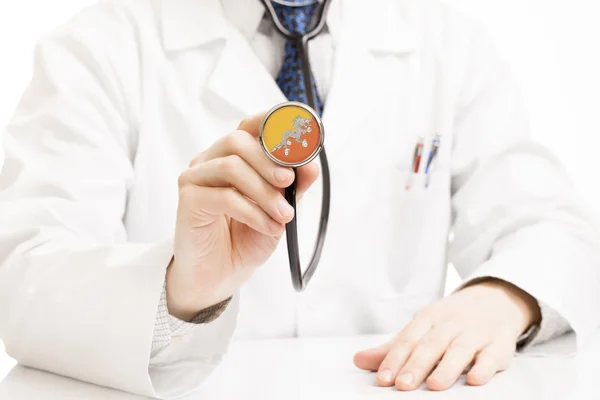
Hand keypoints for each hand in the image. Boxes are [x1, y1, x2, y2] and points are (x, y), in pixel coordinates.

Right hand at [167, 112, 319, 320]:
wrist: (221, 275)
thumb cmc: (246, 237)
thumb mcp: (279, 210)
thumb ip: (293, 186)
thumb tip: (311, 165)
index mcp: (232, 156)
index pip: (249, 126)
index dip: (272, 122)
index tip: (299, 133)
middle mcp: (211, 161)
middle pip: (237, 140)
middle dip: (269, 160)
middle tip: (288, 182)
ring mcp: (196, 179)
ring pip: (231, 166)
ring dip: (264, 192)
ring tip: (284, 215)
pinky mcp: (188, 201)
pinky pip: (224, 197)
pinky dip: (253, 212)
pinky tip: (268, 227)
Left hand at [353, 279, 541, 390]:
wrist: (495, 300)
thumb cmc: (451, 320)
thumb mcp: (422, 327)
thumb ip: (393, 347)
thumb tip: (359, 360)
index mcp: (429, 318)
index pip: (408, 338)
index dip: (394, 358)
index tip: (383, 378)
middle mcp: (451, 323)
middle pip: (432, 344)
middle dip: (416, 364)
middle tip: (403, 385)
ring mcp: (476, 333)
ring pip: (460, 349)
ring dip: (447, 367)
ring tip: (433, 385)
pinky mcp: (499, 344)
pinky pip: (492, 355)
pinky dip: (484, 367)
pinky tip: (475, 379)